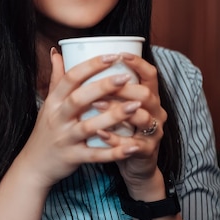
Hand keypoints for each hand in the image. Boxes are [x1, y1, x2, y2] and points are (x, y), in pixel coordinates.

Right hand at [14, 48, 142, 189]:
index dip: (91, 65)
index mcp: (53, 102)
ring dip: (113, 116)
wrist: (33, 164)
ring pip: (89, 127)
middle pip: (79, 99)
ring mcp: (65, 139)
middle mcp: (57, 118)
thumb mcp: (47, 104)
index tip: (112, 56)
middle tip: (126, 77)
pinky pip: (95, 155)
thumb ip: (55, 78)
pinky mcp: (72, 158)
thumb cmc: (45, 130)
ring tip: (136, 106)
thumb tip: (56, 52)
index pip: (70, 78)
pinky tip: (133, 146)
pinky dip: (114, 152)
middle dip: (103, 87)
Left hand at [92, 52, 166, 190]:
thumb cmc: (119, 129)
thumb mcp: (112, 105)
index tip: (119, 54)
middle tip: (102, 83)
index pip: (149, 75)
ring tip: (97, 105)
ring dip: (119, 111)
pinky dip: (116, 139)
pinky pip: (133, 145)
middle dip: (124, 88)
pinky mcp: (146, 152)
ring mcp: (153, 132)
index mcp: (147, 97)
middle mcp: (155, 112)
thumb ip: (97, 83)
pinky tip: (99, 134)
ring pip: (142, 118)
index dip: (138, 63)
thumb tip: (65, 56)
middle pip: (146, 94)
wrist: (133, 164)